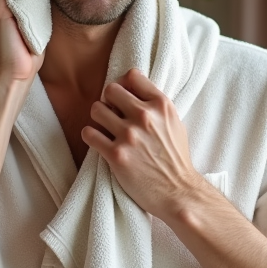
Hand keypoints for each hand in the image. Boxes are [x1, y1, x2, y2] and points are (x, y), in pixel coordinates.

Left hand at [82, 69, 210, 218]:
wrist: (177, 191)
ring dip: (98, 118)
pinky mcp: (116, 155)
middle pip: (110, 90)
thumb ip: (155, 105)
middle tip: (112, 113)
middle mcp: (144, 117)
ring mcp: (129, 136)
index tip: (124, 96)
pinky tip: (99, 141)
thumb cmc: (176, 158)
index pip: (132, 76)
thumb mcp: (174, 123)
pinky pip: (89, 134)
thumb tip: (132, 87)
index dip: (125, 85)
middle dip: (109, 100)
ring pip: (96, 109)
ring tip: (105, 128)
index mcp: (161, 105)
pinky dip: (91, 136)